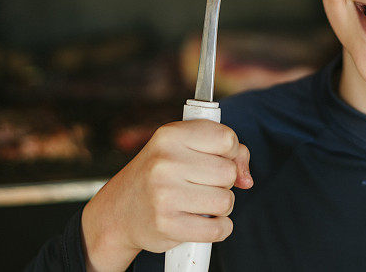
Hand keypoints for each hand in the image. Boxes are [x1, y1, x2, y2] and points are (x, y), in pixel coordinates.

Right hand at [80, 119, 252, 271]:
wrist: (120, 210)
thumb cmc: (160, 175)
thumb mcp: (184, 148)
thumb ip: (225, 152)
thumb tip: (246, 178)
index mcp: (170, 135)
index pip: (227, 138)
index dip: (231, 151)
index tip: (219, 158)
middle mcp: (165, 161)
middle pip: (229, 172)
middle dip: (224, 182)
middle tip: (203, 184)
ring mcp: (165, 194)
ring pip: (226, 201)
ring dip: (221, 206)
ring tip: (200, 202)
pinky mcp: (168, 225)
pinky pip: (218, 229)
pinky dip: (219, 228)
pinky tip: (204, 221)